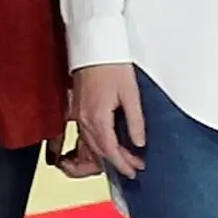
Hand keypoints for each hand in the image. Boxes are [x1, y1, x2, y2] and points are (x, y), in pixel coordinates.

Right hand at [70, 61, 150, 176]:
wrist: (93, 47)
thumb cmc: (111, 65)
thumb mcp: (130, 93)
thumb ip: (135, 120)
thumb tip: (139, 141)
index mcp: (98, 117)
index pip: (110, 150)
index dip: (123, 163)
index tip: (134, 170)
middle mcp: (85, 119)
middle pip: (100, 150)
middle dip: (118, 161)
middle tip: (135, 166)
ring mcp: (79, 115)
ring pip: (92, 144)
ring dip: (107, 154)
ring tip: (125, 158)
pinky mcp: (78, 109)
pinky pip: (86, 134)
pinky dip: (98, 144)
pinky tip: (108, 144)